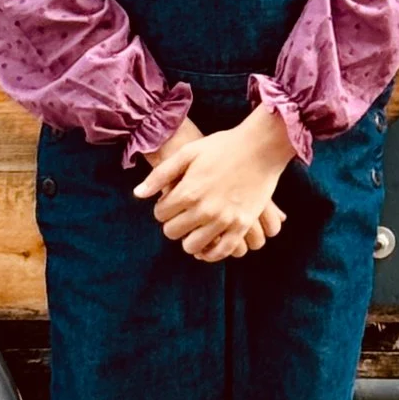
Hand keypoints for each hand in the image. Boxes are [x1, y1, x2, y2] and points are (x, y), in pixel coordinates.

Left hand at [133, 106, 294, 261]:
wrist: (261, 146)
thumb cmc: (223, 146)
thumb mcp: (188, 153)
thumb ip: (160, 174)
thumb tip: (138, 194)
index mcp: (188, 191)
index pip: (160, 214)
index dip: (163, 208)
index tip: (172, 201)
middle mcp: (204, 210)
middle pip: (173, 232)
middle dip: (173, 223)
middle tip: (182, 213)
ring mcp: (224, 220)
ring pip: (193, 246)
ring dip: (189, 238)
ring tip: (194, 227)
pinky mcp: (242, 226)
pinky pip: (221, 252)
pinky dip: (211, 253)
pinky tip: (208, 244)